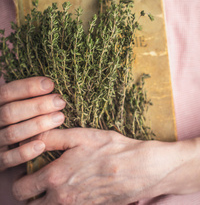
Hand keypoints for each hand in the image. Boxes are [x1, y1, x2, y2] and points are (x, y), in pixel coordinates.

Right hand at [0, 77, 64, 171]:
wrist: (3, 153)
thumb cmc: (15, 124)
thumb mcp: (14, 107)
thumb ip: (20, 95)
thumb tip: (37, 77)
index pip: (7, 92)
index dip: (28, 87)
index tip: (50, 84)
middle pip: (10, 112)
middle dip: (37, 106)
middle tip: (60, 101)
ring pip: (12, 133)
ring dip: (37, 125)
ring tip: (60, 118)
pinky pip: (9, 158)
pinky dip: (25, 152)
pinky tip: (42, 145)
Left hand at [13, 129, 199, 204]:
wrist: (140, 168)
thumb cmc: (111, 149)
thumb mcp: (81, 136)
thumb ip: (52, 137)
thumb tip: (33, 137)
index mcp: (55, 178)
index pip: (21, 189)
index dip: (20, 179)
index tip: (28, 170)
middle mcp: (62, 199)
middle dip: (30, 193)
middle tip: (39, 177)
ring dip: (46, 199)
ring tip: (56, 182)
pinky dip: (63, 202)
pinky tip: (74, 186)